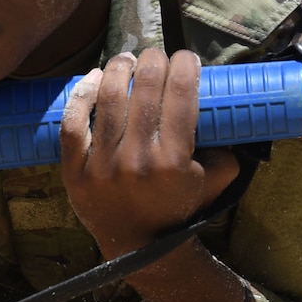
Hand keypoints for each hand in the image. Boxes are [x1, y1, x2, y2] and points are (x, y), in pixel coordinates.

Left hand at [60, 49, 239, 258]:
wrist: (138, 247)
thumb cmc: (178, 208)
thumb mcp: (216, 182)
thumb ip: (229, 149)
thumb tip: (229, 107)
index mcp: (175, 161)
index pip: (181, 94)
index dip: (185, 65)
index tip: (186, 57)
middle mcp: (138, 160)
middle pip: (145, 89)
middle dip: (154, 59)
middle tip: (156, 54)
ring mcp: (103, 165)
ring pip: (108, 98)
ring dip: (118, 67)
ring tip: (126, 59)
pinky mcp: (75, 171)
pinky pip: (73, 123)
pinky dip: (81, 94)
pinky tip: (93, 77)